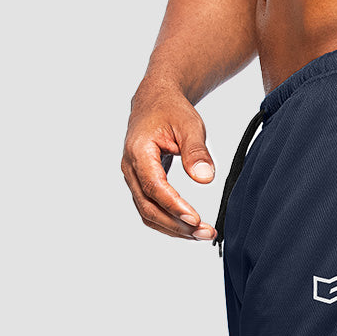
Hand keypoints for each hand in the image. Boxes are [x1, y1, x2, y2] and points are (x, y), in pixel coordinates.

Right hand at [122, 81, 216, 239]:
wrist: (156, 101)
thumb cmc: (172, 111)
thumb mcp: (190, 125)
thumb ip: (196, 151)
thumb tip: (204, 178)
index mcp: (139, 152)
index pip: (154, 187)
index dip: (174, 206)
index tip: (196, 219)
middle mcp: (131, 168)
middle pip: (149, 208)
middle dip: (177, 225)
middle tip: (206, 233)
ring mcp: (133, 179)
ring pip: (149, 214)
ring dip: (174, 229)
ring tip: (202, 234)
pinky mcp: (141, 185)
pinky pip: (151, 210)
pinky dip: (170, 222)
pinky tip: (190, 227)